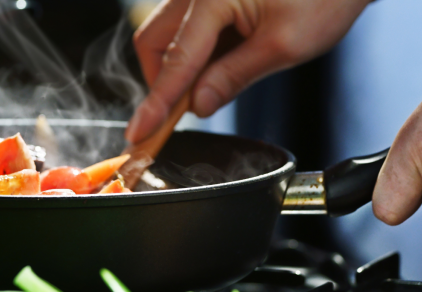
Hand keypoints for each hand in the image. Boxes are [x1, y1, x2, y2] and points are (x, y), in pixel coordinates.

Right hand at [125, 0, 370, 142]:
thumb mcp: (284, 45)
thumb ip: (234, 77)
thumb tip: (200, 106)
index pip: (175, 61)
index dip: (156, 103)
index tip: (138, 133)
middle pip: (153, 41)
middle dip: (161, 82)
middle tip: (179, 114)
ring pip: (167, 35)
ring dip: (179, 68)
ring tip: (210, 89)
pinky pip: (187, 27)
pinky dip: (195, 54)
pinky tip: (219, 68)